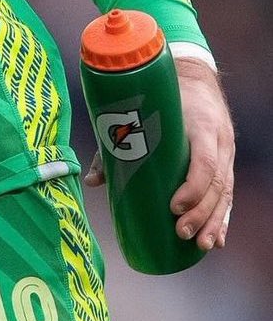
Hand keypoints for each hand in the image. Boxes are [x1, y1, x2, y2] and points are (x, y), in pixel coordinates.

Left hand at [83, 56, 234, 250]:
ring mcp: (227, 152)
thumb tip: (93, 181)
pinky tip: (216, 239)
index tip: (174, 206)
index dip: (192, 188)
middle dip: (201, 213)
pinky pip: (228, 193)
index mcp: (200, 124)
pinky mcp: (226, 162)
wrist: (195, 76)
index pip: (205, 161)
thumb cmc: (163, 95)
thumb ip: (118, 141)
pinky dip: (223, 217)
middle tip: (179, 232)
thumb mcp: (142, 109)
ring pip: (225, 193)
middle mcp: (219, 140)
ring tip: (200, 245)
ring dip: (214, 222)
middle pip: (217, 184)